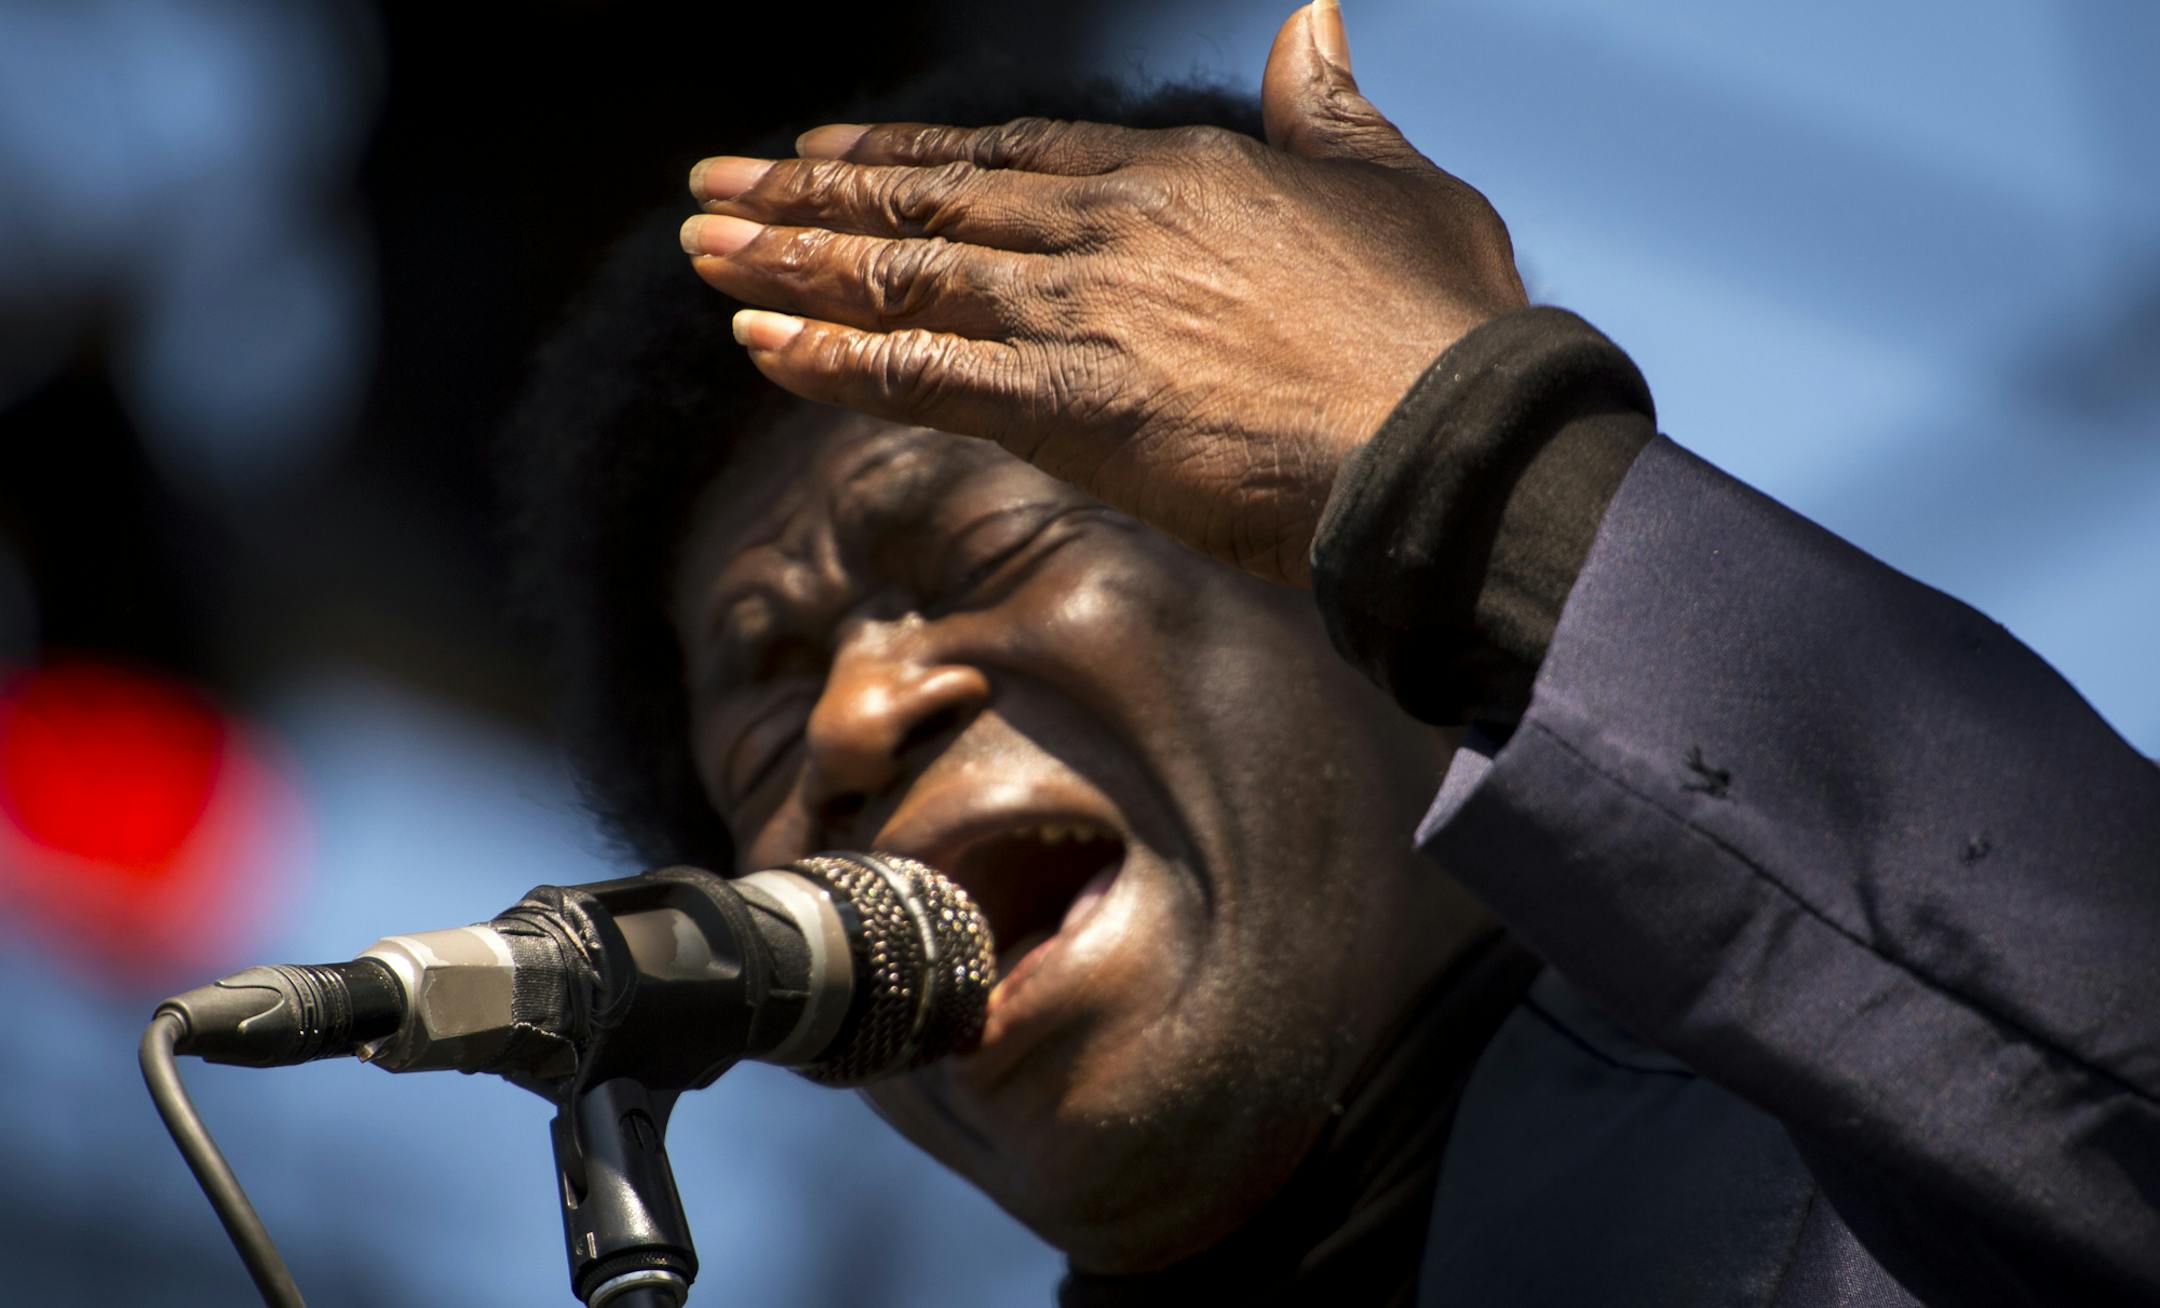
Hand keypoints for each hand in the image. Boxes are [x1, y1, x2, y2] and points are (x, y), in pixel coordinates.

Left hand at [682, 0, 1524, 585]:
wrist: (1456, 439)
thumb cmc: (1445, 323)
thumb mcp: (1395, 181)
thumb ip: (1330, 107)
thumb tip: (1316, 19)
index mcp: (1176, 172)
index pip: (1006, 154)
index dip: (907, 155)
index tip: (829, 151)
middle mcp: (1109, 227)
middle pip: (929, 202)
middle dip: (811, 198)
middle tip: (714, 191)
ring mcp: (1083, 312)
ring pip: (904, 275)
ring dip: (792, 264)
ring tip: (702, 251)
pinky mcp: (1073, 407)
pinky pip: (924, 375)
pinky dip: (835, 358)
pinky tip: (759, 346)